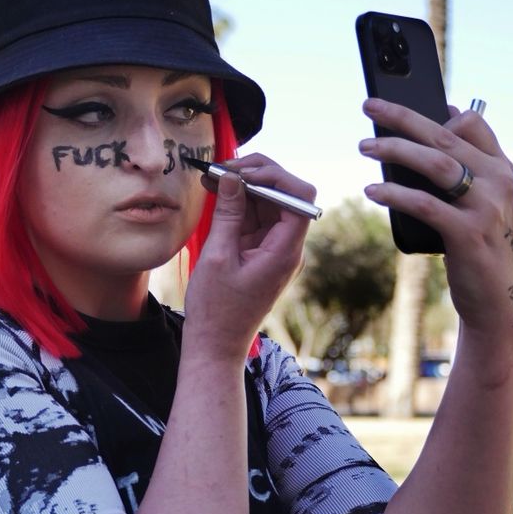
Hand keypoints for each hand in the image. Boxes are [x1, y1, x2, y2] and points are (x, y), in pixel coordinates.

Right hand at [183, 153, 315, 361]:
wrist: (215, 344)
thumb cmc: (216, 309)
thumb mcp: (218, 256)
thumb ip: (228, 214)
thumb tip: (233, 177)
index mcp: (286, 251)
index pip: (299, 197)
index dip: (275, 176)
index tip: (242, 171)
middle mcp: (287, 248)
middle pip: (285, 196)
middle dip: (256, 176)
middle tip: (221, 170)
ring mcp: (275, 250)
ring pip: (268, 204)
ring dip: (243, 187)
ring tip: (213, 178)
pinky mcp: (260, 252)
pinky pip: (255, 218)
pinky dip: (238, 204)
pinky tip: (217, 194)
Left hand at [359, 99, 512, 341]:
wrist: (492, 298)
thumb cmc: (476, 248)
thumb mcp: (476, 205)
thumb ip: (463, 171)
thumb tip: (438, 126)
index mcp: (501, 169)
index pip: (473, 123)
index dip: (436, 111)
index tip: (399, 105)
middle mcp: (499, 181)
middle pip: (446, 135)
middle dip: (403, 118)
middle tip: (369, 107)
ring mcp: (486, 206)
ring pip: (436, 163)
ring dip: (395, 150)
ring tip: (364, 146)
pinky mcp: (468, 233)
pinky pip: (426, 204)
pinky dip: (396, 194)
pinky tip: (372, 190)